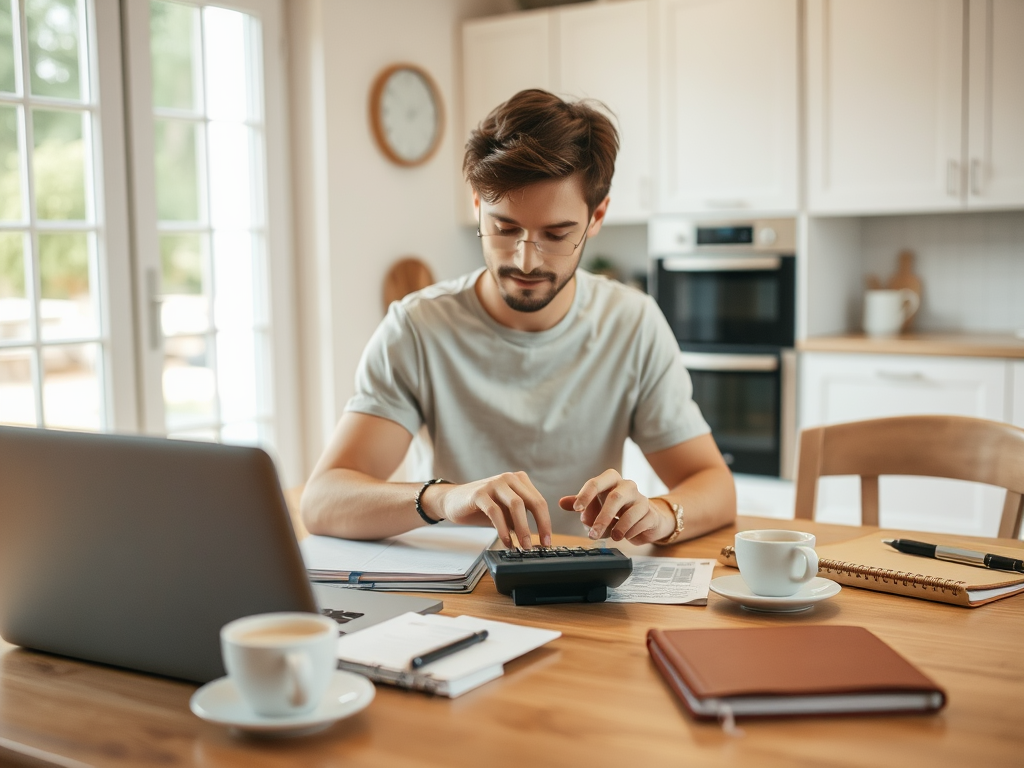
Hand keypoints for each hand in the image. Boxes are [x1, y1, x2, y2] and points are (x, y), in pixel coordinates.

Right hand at [425, 471, 551, 548]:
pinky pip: (495, 512)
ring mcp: (494, 483)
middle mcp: (509, 478)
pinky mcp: (479, 493)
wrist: (452, 501)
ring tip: (523, 546)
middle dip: (539, 525)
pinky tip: (506, 541)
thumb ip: (519, 520)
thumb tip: (536, 539)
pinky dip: (503, 529)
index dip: (546, 522)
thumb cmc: (481, 508)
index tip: (547, 541)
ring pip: (517, 505)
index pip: (539, 502)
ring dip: (522, 529)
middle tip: (539, 545)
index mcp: (519, 481)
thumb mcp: (505, 512)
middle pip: (532, 502)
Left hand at [559, 469, 673, 544]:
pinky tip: (626, 535)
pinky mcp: (651, 514)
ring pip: (630, 512)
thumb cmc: (617, 511)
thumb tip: (562, 503)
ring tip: (613, 537)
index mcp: (611, 480)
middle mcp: (627, 486)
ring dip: (618, 528)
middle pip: (615, 497)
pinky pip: (640, 524)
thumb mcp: (595, 507)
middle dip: (602, 518)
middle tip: (592, 534)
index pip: (596, 483)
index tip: (577, 509)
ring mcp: (641, 499)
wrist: (646, 519)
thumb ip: (579, 505)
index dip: (586, 495)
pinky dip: (629, 533)